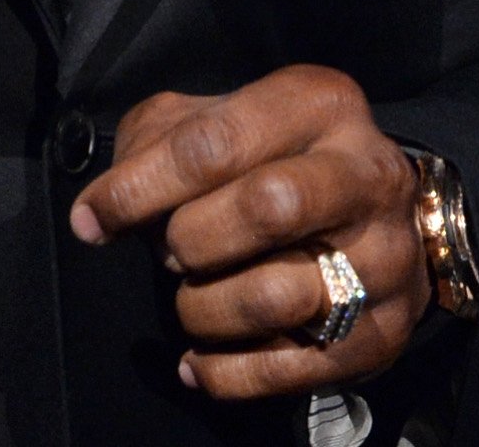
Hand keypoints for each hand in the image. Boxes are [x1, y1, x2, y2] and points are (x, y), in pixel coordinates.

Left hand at [67, 65, 428, 401]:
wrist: (383, 218)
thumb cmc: (277, 159)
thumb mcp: (217, 119)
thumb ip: (154, 143)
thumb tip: (100, 211)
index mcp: (318, 105)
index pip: (215, 144)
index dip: (140, 188)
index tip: (94, 218)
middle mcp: (365, 176)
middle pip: (264, 208)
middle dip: (190, 240)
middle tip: (171, 251)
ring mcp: (384, 259)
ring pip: (274, 296)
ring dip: (204, 310)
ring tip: (193, 301)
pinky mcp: (382, 333)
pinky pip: (287, 369)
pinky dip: (224, 373)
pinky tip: (199, 360)